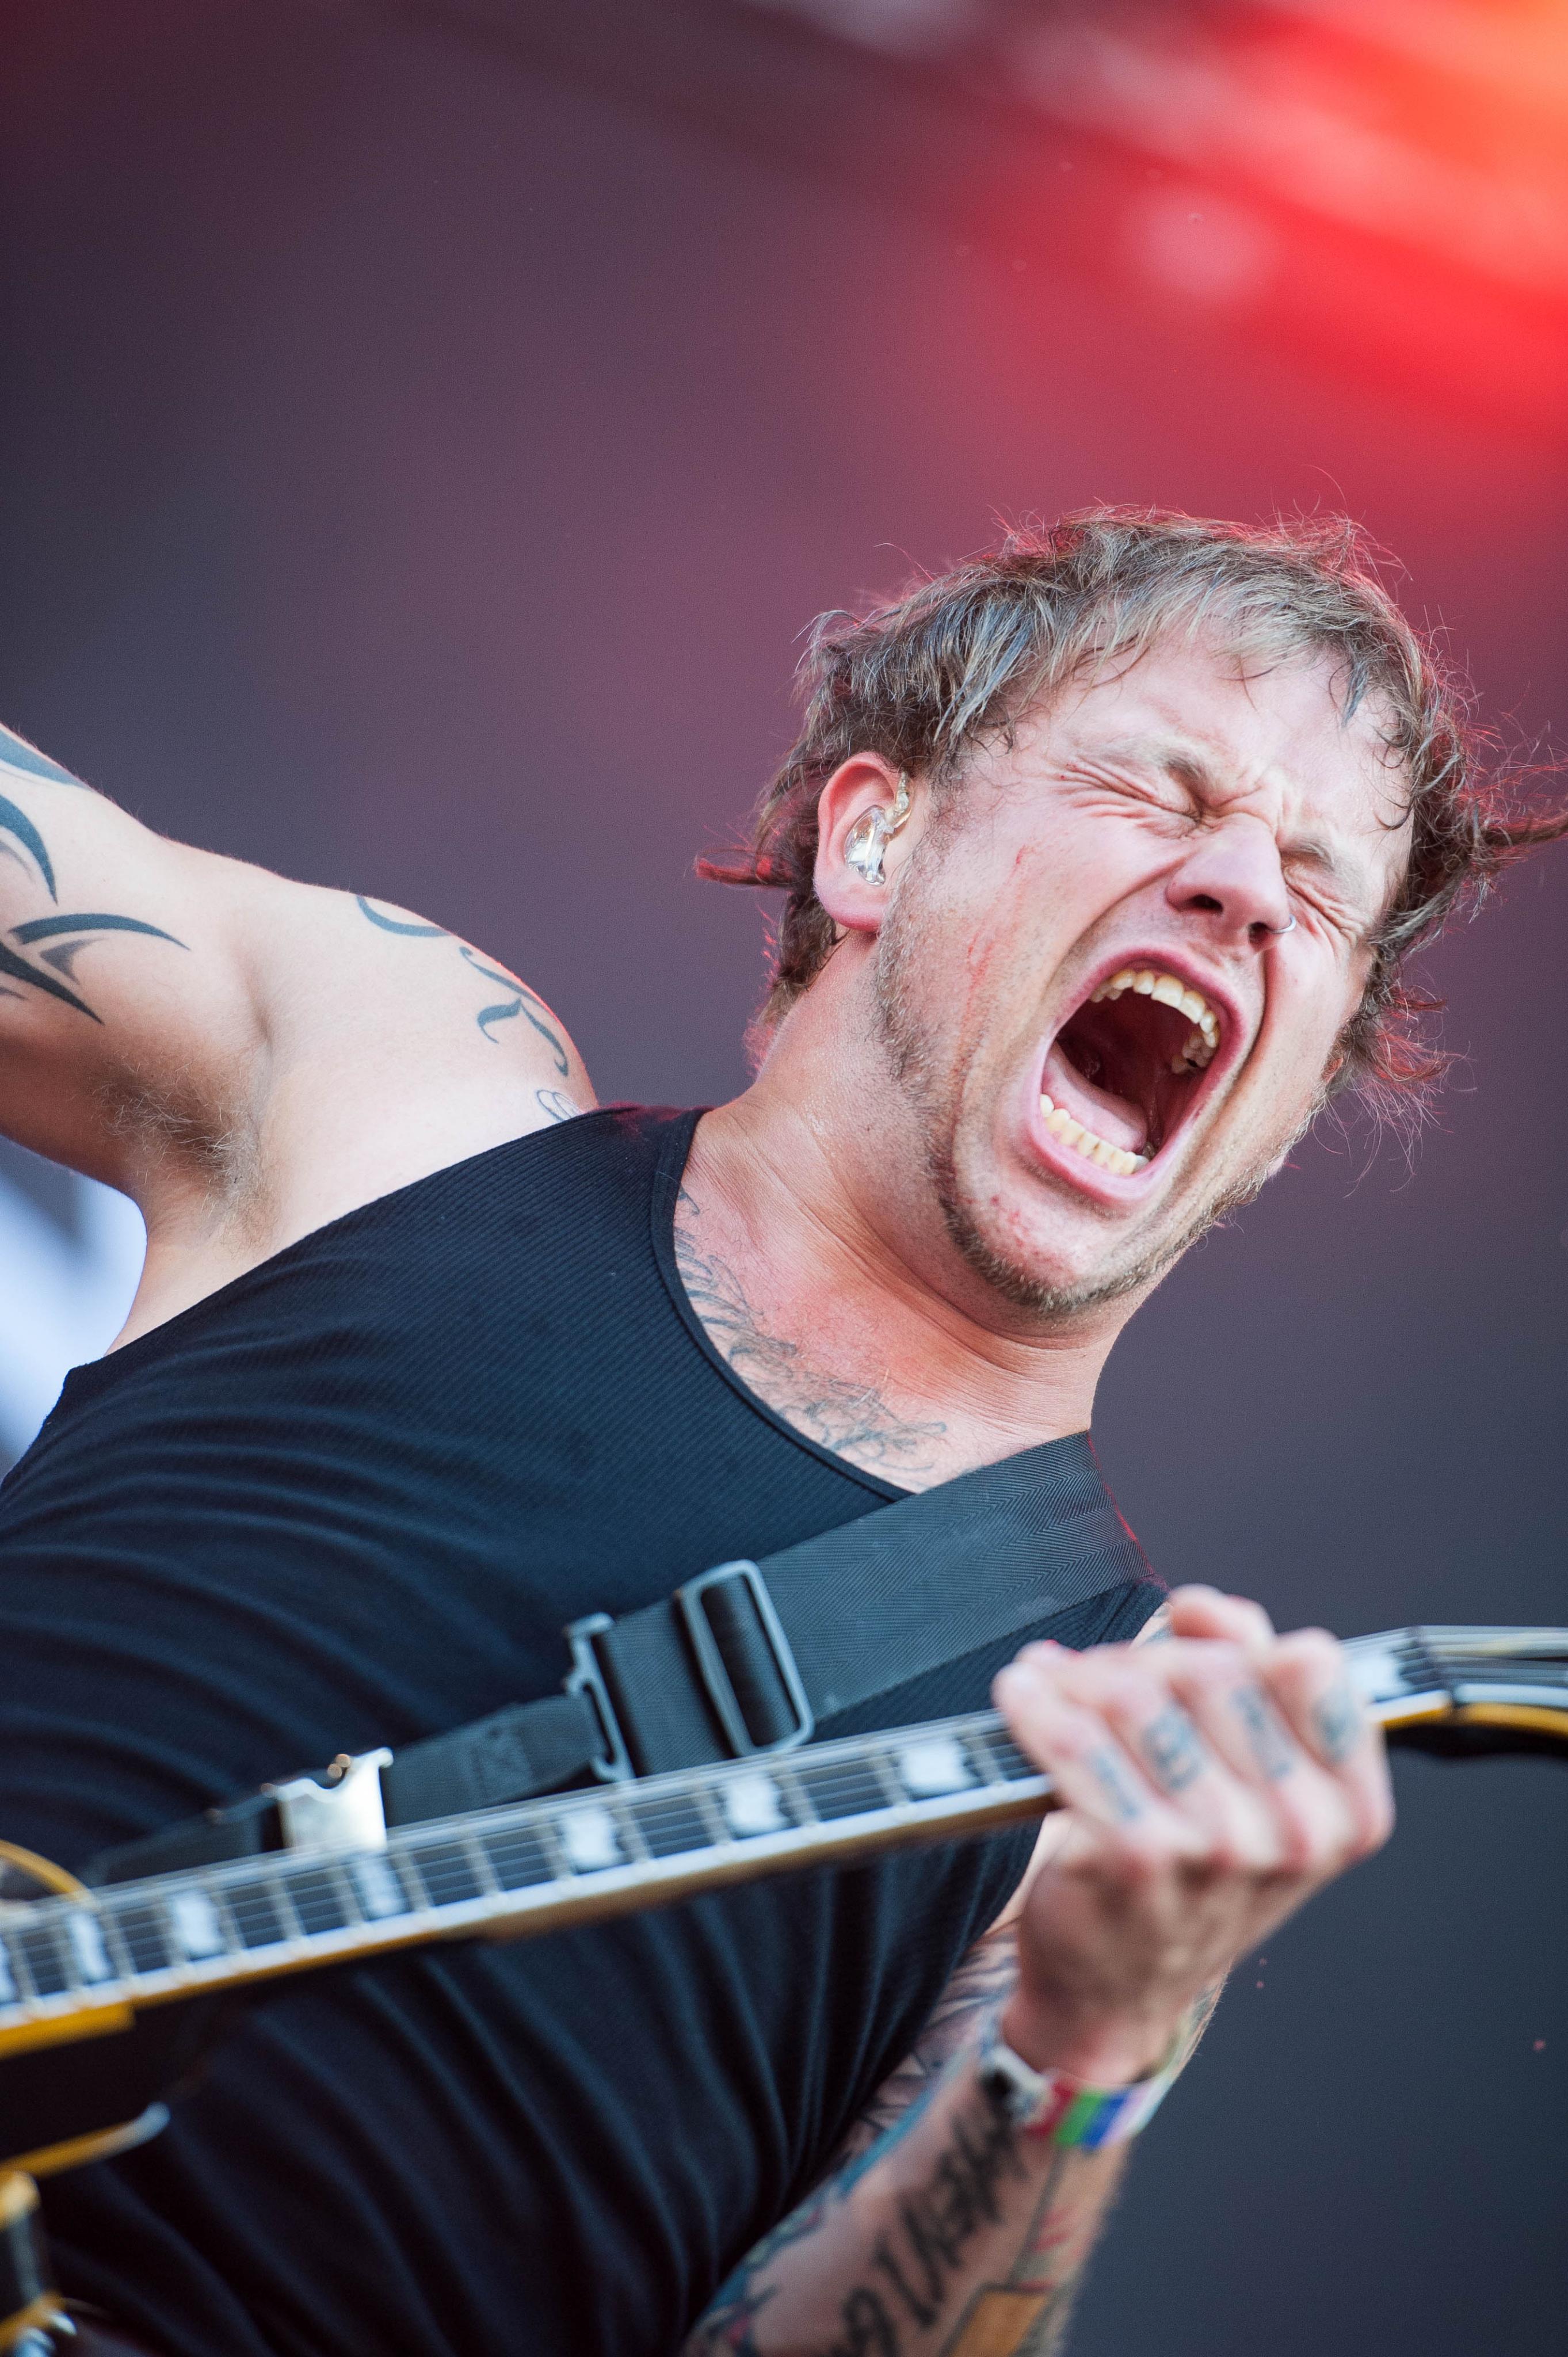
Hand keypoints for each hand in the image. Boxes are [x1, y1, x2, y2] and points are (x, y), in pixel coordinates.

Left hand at [991, 1585, 1394, 2085]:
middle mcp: (1297, 1832)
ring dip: (1078, 1678)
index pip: (1310, 1668)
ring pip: (1136, 1697)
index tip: (1185, 1638)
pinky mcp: (1135, 1857)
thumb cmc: (1187, 1871)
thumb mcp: (1252, 1790)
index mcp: (1347, 1809)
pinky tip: (1020, 1698)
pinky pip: (1076, 1743)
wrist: (1117, 1990)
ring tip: (1048, 1685)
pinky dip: (1036, 1708)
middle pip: (1210, 1672)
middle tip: (1095, 1677)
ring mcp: (1219, 1848)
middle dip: (1140, 1659)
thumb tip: (1204, 1607)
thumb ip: (1246, 1677)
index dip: (1239, 1640)